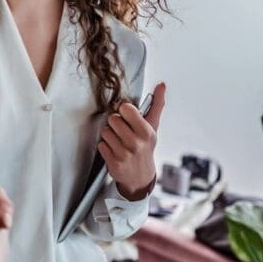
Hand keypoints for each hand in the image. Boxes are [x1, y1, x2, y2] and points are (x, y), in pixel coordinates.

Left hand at [98, 82, 165, 200]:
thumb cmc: (145, 147)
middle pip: (112, 119)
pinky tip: (114, 151)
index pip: (126, 108)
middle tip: (123, 132)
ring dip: (110, 136)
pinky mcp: (114, 163)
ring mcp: (124, 154)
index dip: (124, 111)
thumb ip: (156, 104)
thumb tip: (161, 84)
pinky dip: (105, 147)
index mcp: (146, 131)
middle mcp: (136, 143)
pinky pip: (101, 145)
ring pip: (105, 132)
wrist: (141, 176)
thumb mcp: (153, 127)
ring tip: (119, 142)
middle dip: (116, 124)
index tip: (128, 118)